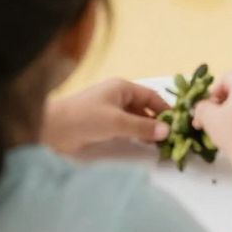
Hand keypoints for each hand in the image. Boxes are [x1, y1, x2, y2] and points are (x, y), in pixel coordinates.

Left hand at [41, 78, 169, 154]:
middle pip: (143, 107)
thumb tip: (167, 131)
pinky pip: (125, 127)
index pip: (151, 96)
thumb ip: (143, 127)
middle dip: (157, 121)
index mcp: (122, 87)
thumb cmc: (85, 118)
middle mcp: (117, 96)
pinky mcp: (101, 124)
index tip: (178, 123)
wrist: (52, 129)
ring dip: (146, 129)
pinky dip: (135, 134)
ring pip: (134, 119)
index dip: (165, 109)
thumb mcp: (117, 122)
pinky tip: (142, 144)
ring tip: (160, 144)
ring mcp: (109, 110)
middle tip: (172, 137)